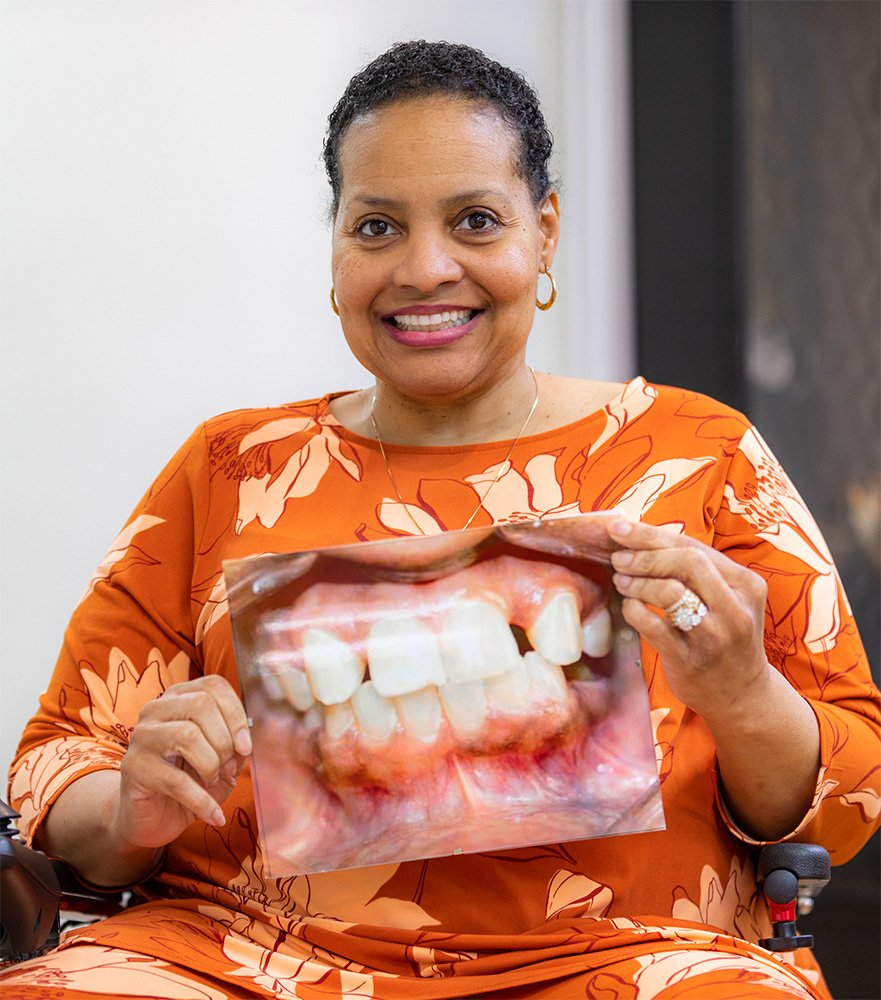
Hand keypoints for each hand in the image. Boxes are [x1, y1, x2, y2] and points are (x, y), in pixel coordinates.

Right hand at [116, 675, 251, 849]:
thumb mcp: (220, 760)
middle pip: (201, 705)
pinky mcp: (134, 767)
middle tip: (228, 768)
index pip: (213, 686)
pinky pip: (176, 780)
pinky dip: (202, 801)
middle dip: (224, 741)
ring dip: (211, 765)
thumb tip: (245, 743)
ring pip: (187, 735)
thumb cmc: (189, 779)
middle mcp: (156, 709)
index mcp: (180, 697)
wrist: (151, 815)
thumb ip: (235, 745)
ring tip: (213, 783)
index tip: (246, 746)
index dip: (236, 714)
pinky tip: (215, 816)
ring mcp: (142, 736)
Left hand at [608, 518, 770, 722]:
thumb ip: (694, 570)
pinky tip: (630, 607)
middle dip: (645, 556)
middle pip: (686, 562)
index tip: (618, 527)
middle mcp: (735, 607)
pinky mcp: (690, 658)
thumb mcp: (724, 598)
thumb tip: (639, 537)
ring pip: (671, 592)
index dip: (651, 534)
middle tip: (618, 558)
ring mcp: (714, 635)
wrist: (742, 695)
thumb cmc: (723, 635)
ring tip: (621, 581)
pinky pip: (653, 626)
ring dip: (638, 582)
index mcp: (745, 583)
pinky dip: (633, 610)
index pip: (694, 546)